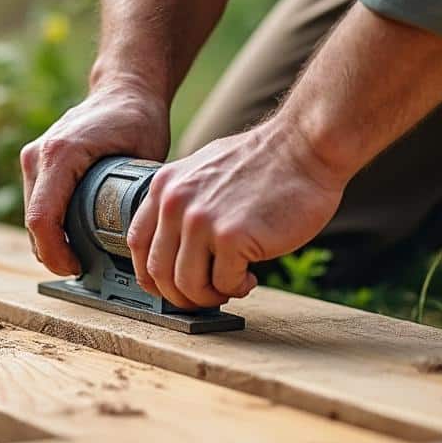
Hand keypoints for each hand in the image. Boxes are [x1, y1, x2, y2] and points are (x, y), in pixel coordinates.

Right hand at [21, 82, 169, 274]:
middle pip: (32, 223)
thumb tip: (141, 241)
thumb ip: (139, 196)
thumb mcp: (145, 157)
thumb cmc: (137, 118)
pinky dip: (50, 225)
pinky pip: (36, 203)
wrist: (125, 88)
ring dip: (50, 240)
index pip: (42, 219)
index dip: (55, 254)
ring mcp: (33, 158)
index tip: (77, 268)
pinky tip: (73, 236)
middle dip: (53, 253)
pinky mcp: (36, 162)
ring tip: (81, 255)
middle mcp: (38, 155)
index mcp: (60, 154)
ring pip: (32, 216)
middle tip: (84, 269)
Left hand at [126, 121, 346, 307]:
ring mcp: (202, 220)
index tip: (170, 286)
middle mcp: (176, 203)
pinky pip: (224, 283)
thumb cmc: (263, 162)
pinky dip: (237, 288)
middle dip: (181, 295)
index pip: (137, 243)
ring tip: (232, 284)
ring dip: (210, 295)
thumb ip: (183, 201)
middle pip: (159, 272)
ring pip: (188, 285)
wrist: (304, 147)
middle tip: (206, 295)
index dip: (151, 274)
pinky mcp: (232, 236)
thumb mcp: (204, 169)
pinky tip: (251, 276)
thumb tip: (173, 246)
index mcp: (165, 187)